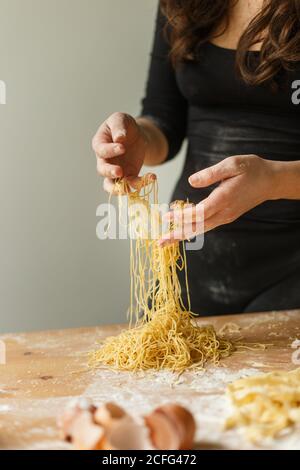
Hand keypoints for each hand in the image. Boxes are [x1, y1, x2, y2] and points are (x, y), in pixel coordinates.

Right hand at [92, 112, 153, 192]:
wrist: (135, 135)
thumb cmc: (124, 126)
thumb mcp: (121, 119)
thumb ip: (119, 127)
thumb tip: (119, 138)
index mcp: (100, 143)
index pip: (101, 150)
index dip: (110, 150)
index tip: (122, 147)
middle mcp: (104, 160)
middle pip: (102, 170)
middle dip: (110, 172)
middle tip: (119, 171)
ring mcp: (114, 170)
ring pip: (111, 185)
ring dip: (119, 188)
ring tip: (129, 189)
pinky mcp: (127, 176)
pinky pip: (131, 184)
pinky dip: (140, 184)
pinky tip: (151, 178)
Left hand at [159, 155, 276, 245]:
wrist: (270, 181)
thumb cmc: (251, 169)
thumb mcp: (232, 164)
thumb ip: (211, 174)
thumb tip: (191, 182)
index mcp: (224, 199)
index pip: (199, 213)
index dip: (182, 216)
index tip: (166, 217)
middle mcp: (224, 212)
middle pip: (197, 228)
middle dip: (177, 234)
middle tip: (160, 241)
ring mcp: (226, 217)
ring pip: (201, 229)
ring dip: (183, 235)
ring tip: (166, 240)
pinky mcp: (226, 217)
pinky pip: (206, 226)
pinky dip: (192, 229)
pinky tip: (181, 231)